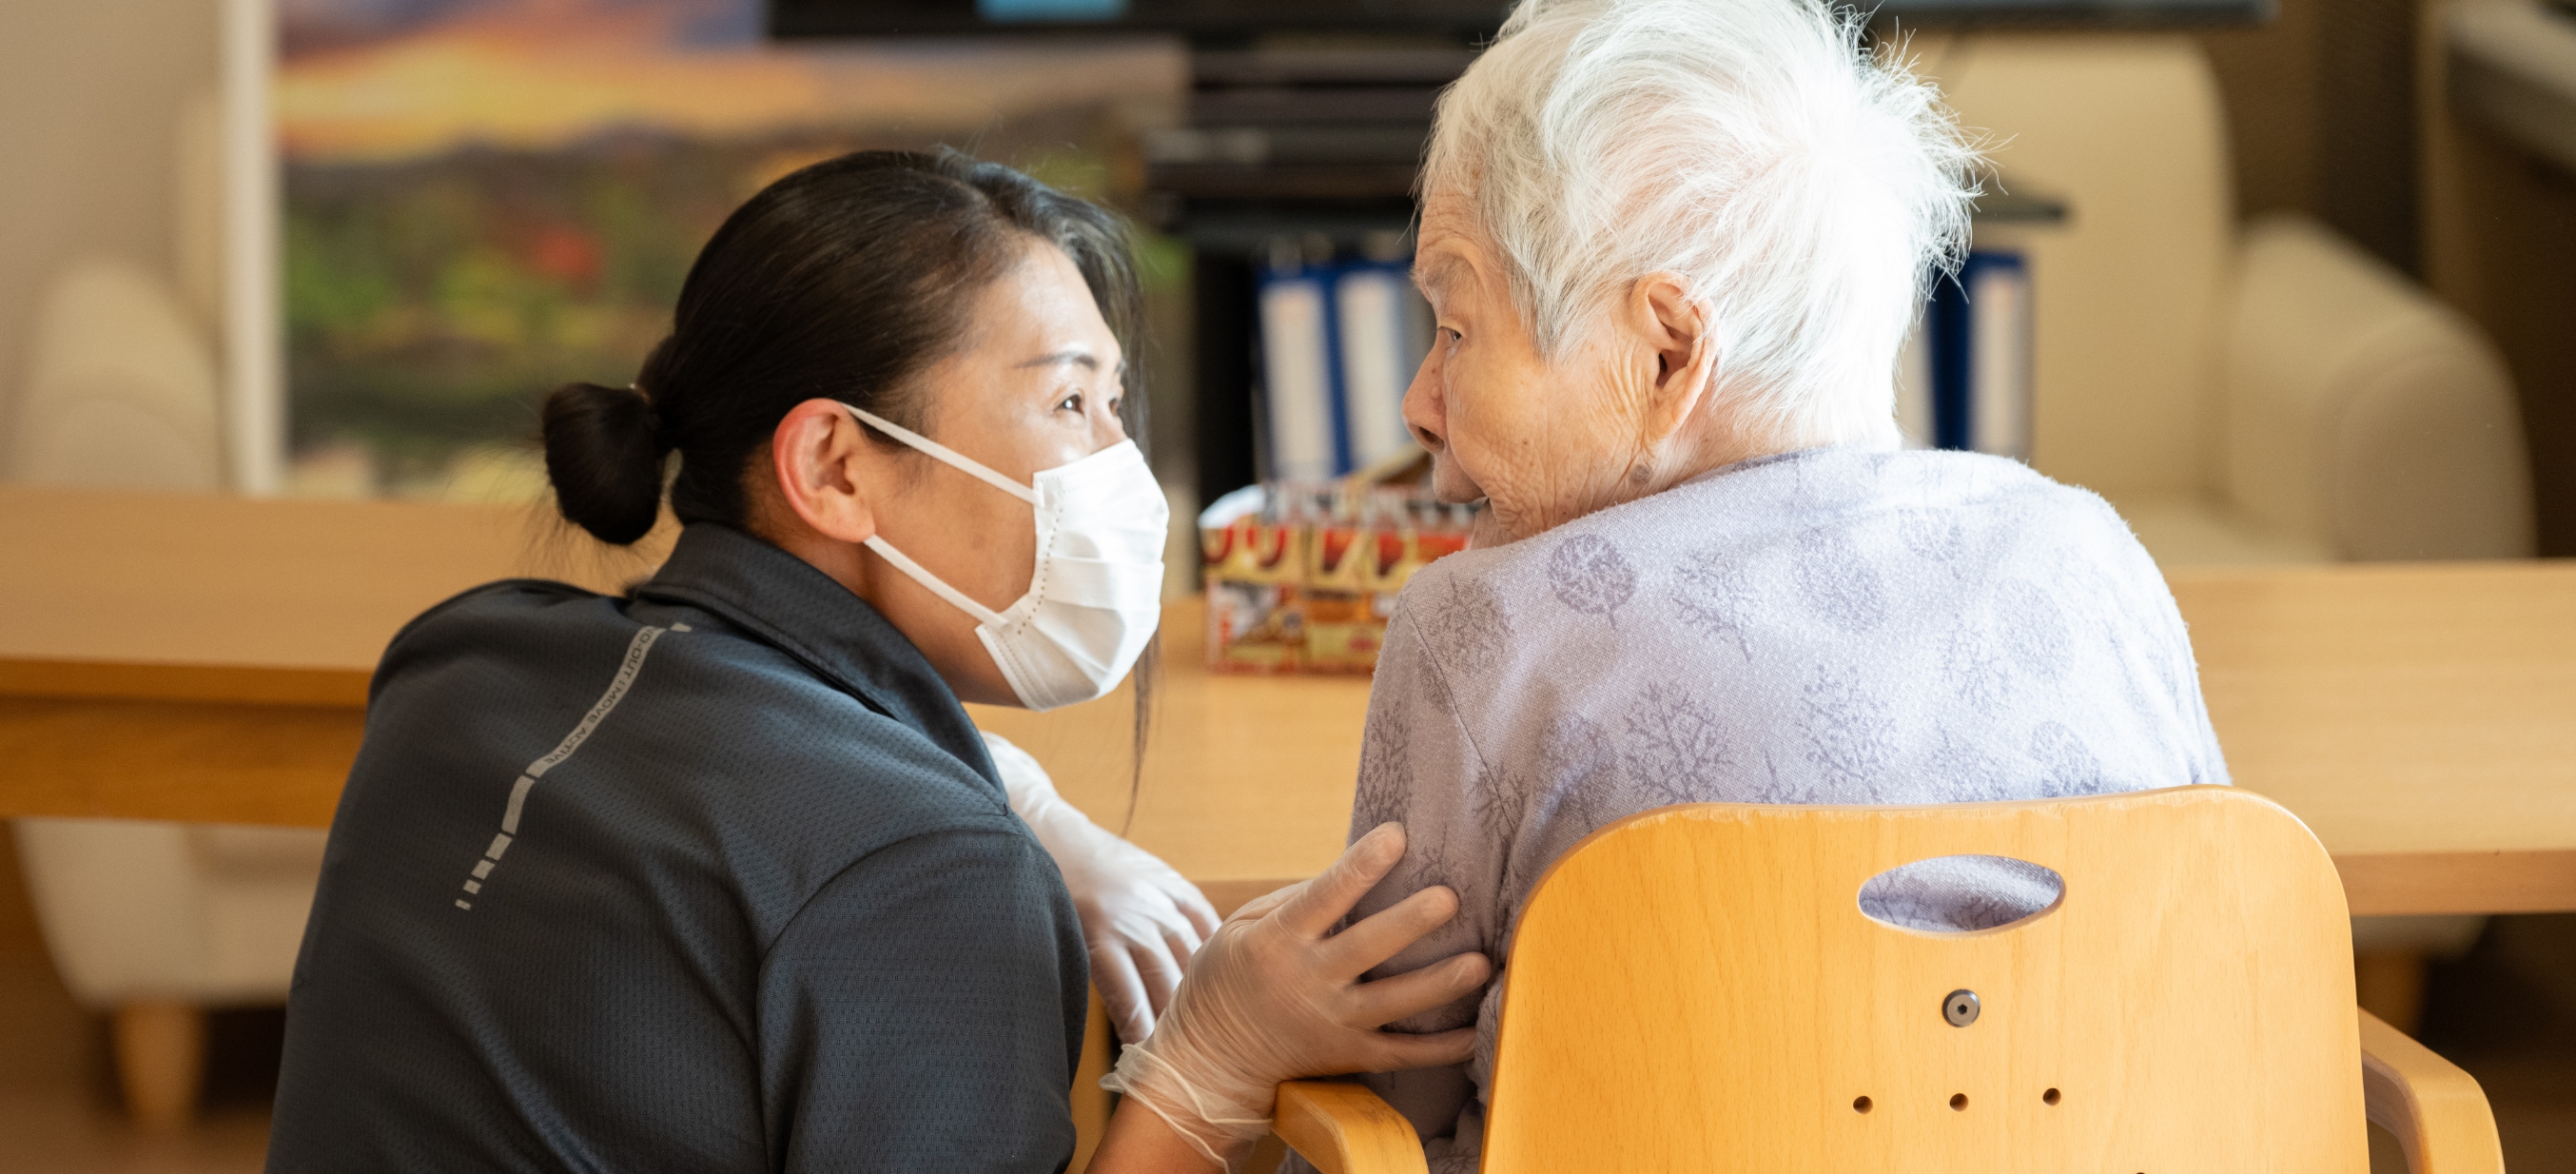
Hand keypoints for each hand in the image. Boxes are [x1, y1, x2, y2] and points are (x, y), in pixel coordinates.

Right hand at [983, 732, 1220, 1043]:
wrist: (1038, 828)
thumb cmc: (1086, 857)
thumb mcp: (1141, 869)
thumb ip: (1170, 904)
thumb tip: (1194, 949)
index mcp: (1173, 888)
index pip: (1214, 939)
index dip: (1223, 976)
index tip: (1230, 1006)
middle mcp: (1159, 904)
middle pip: (1195, 967)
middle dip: (1205, 1008)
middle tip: (1214, 1046)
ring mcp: (1129, 919)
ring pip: (1165, 981)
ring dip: (1172, 1022)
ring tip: (1180, 1057)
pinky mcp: (1096, 933)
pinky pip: (1124, 987)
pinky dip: (1134, 1019)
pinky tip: (1140, 1043)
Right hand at [1101, 823, 1493, 1166]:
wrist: (1211, 1059)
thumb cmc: (1229, 977)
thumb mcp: (1241, 927)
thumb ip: (1296, 900)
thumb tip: (1357, 874)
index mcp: (1277, 941)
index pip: (1325, 896)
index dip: (1362, 865)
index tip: (1397, 834)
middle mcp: (1308, 981)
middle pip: (1368, 948)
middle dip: (1410, 922)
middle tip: (1450, 898)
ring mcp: (1331, 1023)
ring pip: (1394, 1003)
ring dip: (1440, 983)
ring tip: (1482, 963)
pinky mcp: (1347, 1056)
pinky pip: (1400, 1054)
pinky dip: (1440, 1049)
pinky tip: (1476, 1032)